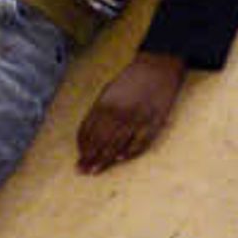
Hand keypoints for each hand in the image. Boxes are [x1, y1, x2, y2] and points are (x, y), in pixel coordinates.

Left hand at [76, 53, 185, 172]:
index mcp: (104, 104)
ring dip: (105, 159)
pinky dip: (130, 151)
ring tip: (96, 170)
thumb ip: (99, 110)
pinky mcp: (153, 122)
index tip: (79, 157)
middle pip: (100, 141)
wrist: (158, 66)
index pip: (88, 130)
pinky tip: (121, 158)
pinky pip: (140, 142)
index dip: (83, 146)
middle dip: (90, 158)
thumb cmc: (132, 78)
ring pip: (117, 144)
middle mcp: (118, 113)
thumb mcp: (109, 90)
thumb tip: (91, 132)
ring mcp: (136, 119)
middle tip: (82, 170)